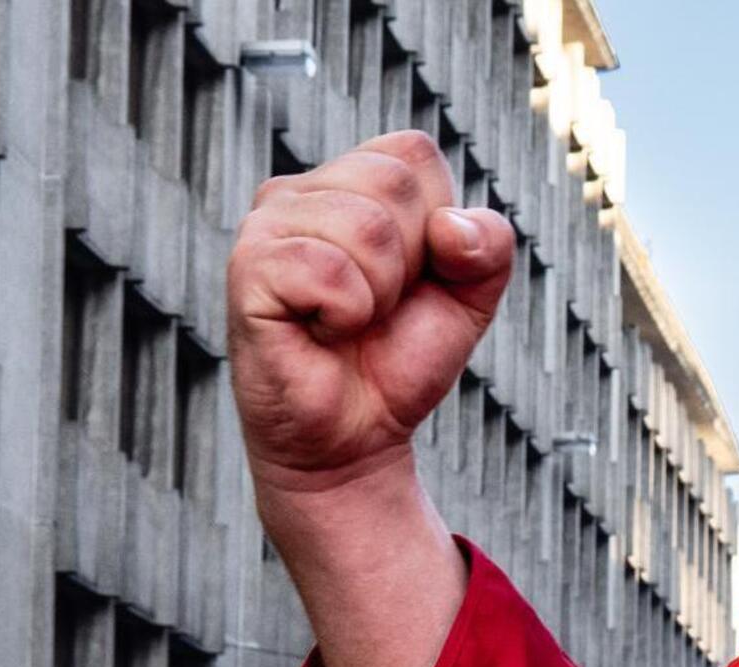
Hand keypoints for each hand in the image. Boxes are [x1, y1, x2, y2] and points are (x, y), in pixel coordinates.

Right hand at [228, 132, 513, 508]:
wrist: (355, 439)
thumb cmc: (397, 361)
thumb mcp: (470, 298)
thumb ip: (490, 245)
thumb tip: (450, 227)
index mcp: (348, 180)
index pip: (414, 155)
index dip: (437, 226)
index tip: (411, 278)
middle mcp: (299, 190)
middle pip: (394, 184)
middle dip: (410, 263)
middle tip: (376, 308)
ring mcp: (267, 225)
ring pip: (367, 228)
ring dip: (379, 295)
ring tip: (349, 322)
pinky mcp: (248, 269)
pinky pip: (329, 270)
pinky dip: (346, 315)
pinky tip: (321, 333)